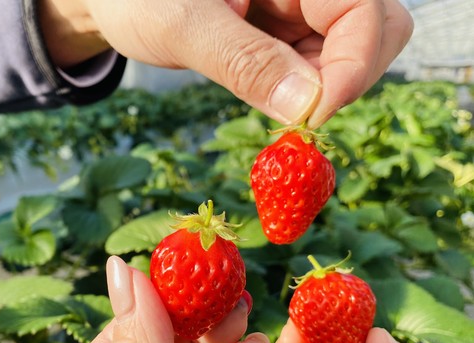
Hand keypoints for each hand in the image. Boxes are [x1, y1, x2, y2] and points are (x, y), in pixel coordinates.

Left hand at [39, 0, 412, 127]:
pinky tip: (268, 98)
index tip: (314, 116)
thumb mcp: (180, 26)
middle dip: (348, 79)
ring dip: (323, 92)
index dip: (355, 64)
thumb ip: (243, 61)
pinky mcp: (286, 35)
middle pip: (377, 29)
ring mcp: (300, 8)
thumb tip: (307, 108)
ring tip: (263, 95)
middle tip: (299, 117)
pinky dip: (303, 95)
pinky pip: (317, 68)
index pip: (364, 8)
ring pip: (350, 55)